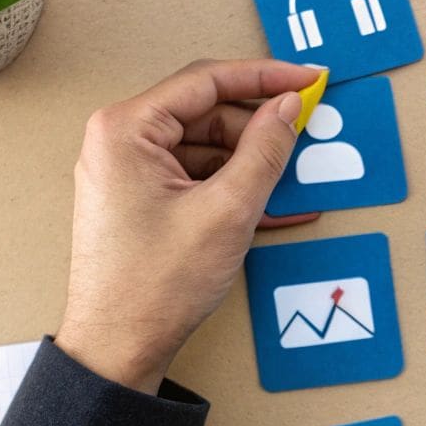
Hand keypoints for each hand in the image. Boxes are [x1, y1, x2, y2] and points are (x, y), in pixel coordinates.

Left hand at [54, 59, 322, 392]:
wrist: (118, 348)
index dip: (265, 77)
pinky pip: (197, 178)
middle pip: (207, 113)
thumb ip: (265, 151)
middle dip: (259, 128)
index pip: (206, 81)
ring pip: (207, 148)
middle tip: (305, 137)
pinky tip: (274, 207)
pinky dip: (234, 188)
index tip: (307, 79)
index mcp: (126, 130)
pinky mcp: (142, 201)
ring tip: (292, 185)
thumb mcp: (227, 211)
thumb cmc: (153, 287)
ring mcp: (129, 173)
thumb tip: (288, 108)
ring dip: (251, 164)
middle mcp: (120, 142)